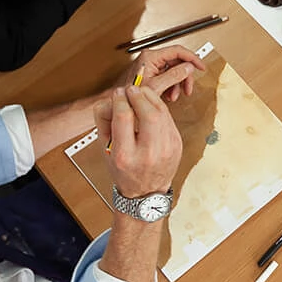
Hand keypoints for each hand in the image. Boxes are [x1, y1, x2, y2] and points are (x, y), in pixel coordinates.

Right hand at [96, 84, 182, 201]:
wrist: (147, 192)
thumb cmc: (125, 172)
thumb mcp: (107, 151)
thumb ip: (104, 123)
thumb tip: (110, 100)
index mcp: (126, 156)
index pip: (124, 118)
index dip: (120, 100)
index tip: (118, 94)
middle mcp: (148, 153)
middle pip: (148, 114)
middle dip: (138, 96)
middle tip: (131, 89)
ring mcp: (166, 149)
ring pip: (162, 113)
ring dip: (150, 97)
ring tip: (140, 93)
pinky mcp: (176, 144)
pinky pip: (168, 118)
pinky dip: (158, 107)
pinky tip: (150, 104)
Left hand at [124, 44, 205, 103]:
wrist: (124, 102)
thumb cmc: (132, 95)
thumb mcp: (156, 86)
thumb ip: (174, 75)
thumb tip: (189, 67)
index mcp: (151, 57)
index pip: (178, 51)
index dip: (192, 58)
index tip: (200, 65)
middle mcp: (152, 58)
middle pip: (178, 62)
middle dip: (184, 77)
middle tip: (187, 88)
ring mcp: (152, 65)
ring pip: (174, 70)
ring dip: (178, 84)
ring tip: (174, 95)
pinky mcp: (152, 72)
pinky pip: (168, 76)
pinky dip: (171, 86)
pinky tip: (168, 94)